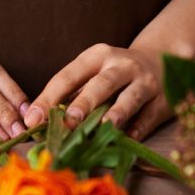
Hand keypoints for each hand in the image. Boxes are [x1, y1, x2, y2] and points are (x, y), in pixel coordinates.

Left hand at [25, 44, 171, 139]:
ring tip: (105, 126)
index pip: (68, 76)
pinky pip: (149, 115)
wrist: (161, 59)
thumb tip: (40, 120)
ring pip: (130, 96)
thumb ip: (72, 93)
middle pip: (101, 83)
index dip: (49, 97)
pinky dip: (139, 127)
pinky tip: (130, 138)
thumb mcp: (94, 71)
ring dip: (117, 112)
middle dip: (84, 102)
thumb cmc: (116, 72)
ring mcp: (144, 81)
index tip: (32, 119)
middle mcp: (121, 65)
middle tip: (68, 121)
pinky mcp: (161, 99)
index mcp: (96, 56)